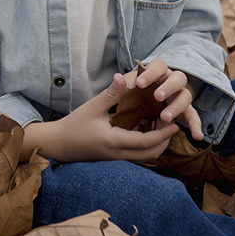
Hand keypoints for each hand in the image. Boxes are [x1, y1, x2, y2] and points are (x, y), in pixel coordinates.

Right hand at [22, 81, 177, 163]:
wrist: (59, 144)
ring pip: (145, 157)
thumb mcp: (92, 107)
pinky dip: (146, 144)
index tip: (175, 123)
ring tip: (159, 122)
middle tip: (170, 122)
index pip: (145, 141)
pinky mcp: (115, 158)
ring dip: (156, 143)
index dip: (163, 133)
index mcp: (114, 141)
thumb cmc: (74, 125)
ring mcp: (117, 159)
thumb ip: (110, 94)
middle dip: (165, 140)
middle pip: (151, 154)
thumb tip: (122, 77)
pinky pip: (137, 155)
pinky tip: (144, 127)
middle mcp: (118, 153)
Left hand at [123, 58, 203, 141]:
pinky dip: (195, 126)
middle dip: (169, 87)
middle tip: (157, 97)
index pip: (159, 66)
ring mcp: (179, 97)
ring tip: (164, 117)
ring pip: (185, 96)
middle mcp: (171, 82)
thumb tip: (117, 78)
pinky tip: (197, 136)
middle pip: (178, 78)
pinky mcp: (183, 112)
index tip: (139, 83)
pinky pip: (192, 117)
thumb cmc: (127, 99)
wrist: (130, 116)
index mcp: (157, 73)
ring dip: (177, 106)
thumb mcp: (120, 94)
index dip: (151, 73)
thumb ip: (118, 88)